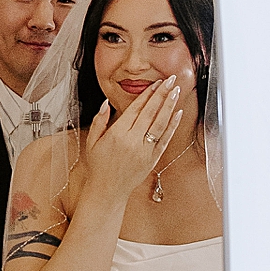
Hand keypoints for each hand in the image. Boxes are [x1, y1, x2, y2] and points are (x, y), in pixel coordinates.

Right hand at [79, 76, 183, 210]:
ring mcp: (145, 150)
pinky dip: (172, 125)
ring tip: (176, 91)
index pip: (135, 109)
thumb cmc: (99, 165)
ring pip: (160, 123)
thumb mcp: (92, 141)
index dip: (146, 95)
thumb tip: (105, 103)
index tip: (155, 83)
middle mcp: (133, 141)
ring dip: (169, 106)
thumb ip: (99, 121)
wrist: (108, 190)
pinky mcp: (153, 159)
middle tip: (171, 80)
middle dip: (161, 94)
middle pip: (150, 112)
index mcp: (117, 134)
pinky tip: (177, 113)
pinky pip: (165, 139)